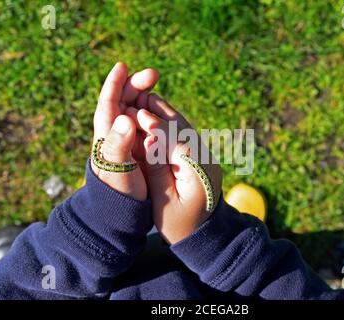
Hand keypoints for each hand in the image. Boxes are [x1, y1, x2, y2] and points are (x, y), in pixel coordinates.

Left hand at [91, 62, 158, 200]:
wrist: (124, 211)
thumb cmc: (119, 192)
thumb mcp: (119, 171)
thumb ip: (119, 146)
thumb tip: (125, 117)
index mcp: (106, 136)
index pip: (108, 103)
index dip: (114, 83)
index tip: (123, 66)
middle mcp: (115, 133)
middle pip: (123, 101)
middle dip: (136, 85)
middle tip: (153, 75)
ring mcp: (128, 139)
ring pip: (135, 109)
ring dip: (146, 95)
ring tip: (157, 86)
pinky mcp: (140, 146)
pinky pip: (146, 122)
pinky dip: (153, 111)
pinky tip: (162, 106)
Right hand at [126, 94, 221, 243]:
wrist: (205, 234)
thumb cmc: (180, 226)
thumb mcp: (163, 203)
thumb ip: (156, 170)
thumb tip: (148, 138)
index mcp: (199, 173)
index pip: (177, 141)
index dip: (156, 126)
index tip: (138, 112)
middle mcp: (206, 160)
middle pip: (183, 129)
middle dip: (161, 113)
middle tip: (139, 96)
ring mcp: (205, 157)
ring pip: (185, 129)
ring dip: (165, 114)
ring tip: (144, 100)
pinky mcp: (200, 157)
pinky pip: (185, 135)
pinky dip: (170, 124)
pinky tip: (155, 116)